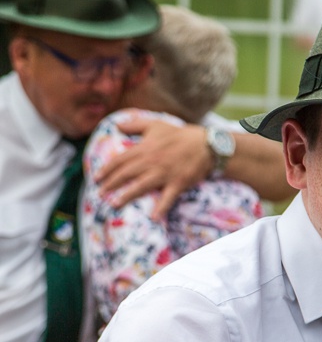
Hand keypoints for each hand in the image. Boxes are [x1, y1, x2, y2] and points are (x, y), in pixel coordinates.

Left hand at [97, 117, 211, 217]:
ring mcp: (164, 174)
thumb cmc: (179, 134)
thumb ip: (134, 124)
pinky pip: (167, 197)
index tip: (96, 178)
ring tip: (114, 204)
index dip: (106, 169)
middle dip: (111, 184)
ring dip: (127, 196)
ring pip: (141, 186)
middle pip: (126, 174)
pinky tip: (153, 217)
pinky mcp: (177, 183)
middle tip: (98, 193)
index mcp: (145, 148)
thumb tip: (117, 125)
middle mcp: (151, 162)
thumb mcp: (155, 124)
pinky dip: (161, 207)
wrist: (205, 144)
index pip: (120, 159)